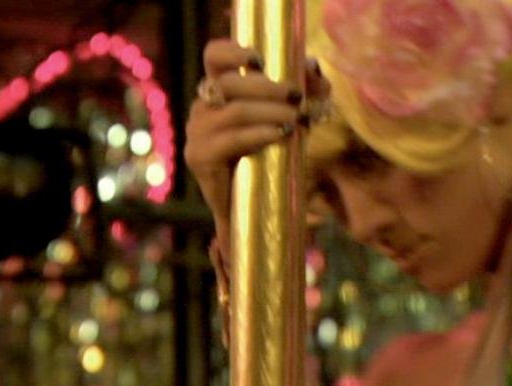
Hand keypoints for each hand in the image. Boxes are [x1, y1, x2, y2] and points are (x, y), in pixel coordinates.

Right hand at [184, 39, 328, 250]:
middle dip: (269, 87)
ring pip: (236, 110)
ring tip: (297, 119)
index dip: (234, 50)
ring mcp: (197, 133)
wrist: (251, 208)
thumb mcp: (287, 119)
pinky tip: (280, 135)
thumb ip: (300, 92)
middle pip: (230, 83)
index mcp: (217, 91)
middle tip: (299, 97)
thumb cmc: (269, 157)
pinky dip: (259, 134)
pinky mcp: (200, 157)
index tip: (260, 59)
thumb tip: (314, 68)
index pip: (214, 56)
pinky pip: (232, 138)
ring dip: (271, 111)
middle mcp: (202, 108)